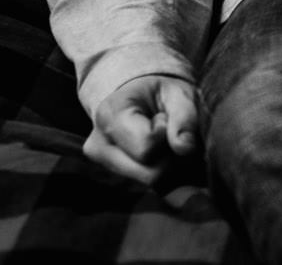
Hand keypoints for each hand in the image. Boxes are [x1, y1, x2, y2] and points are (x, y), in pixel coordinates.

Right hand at [86, 73, 200, 185]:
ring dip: (168, 166)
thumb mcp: (178, 94)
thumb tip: (185, 148)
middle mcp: (97, 145)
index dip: (166, 135)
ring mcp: (102, 166)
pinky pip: (149, 187)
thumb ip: (184, 117)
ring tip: (163, 142)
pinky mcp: (112, 179)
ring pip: (150, 184)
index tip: (163, 118)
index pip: (146, 147)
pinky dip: (162, 173)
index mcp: (109, 114)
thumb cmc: (160, 95)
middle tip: (168, 134)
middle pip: (149, 174)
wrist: (140, 101)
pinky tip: (158, 155)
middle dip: (170, 157)